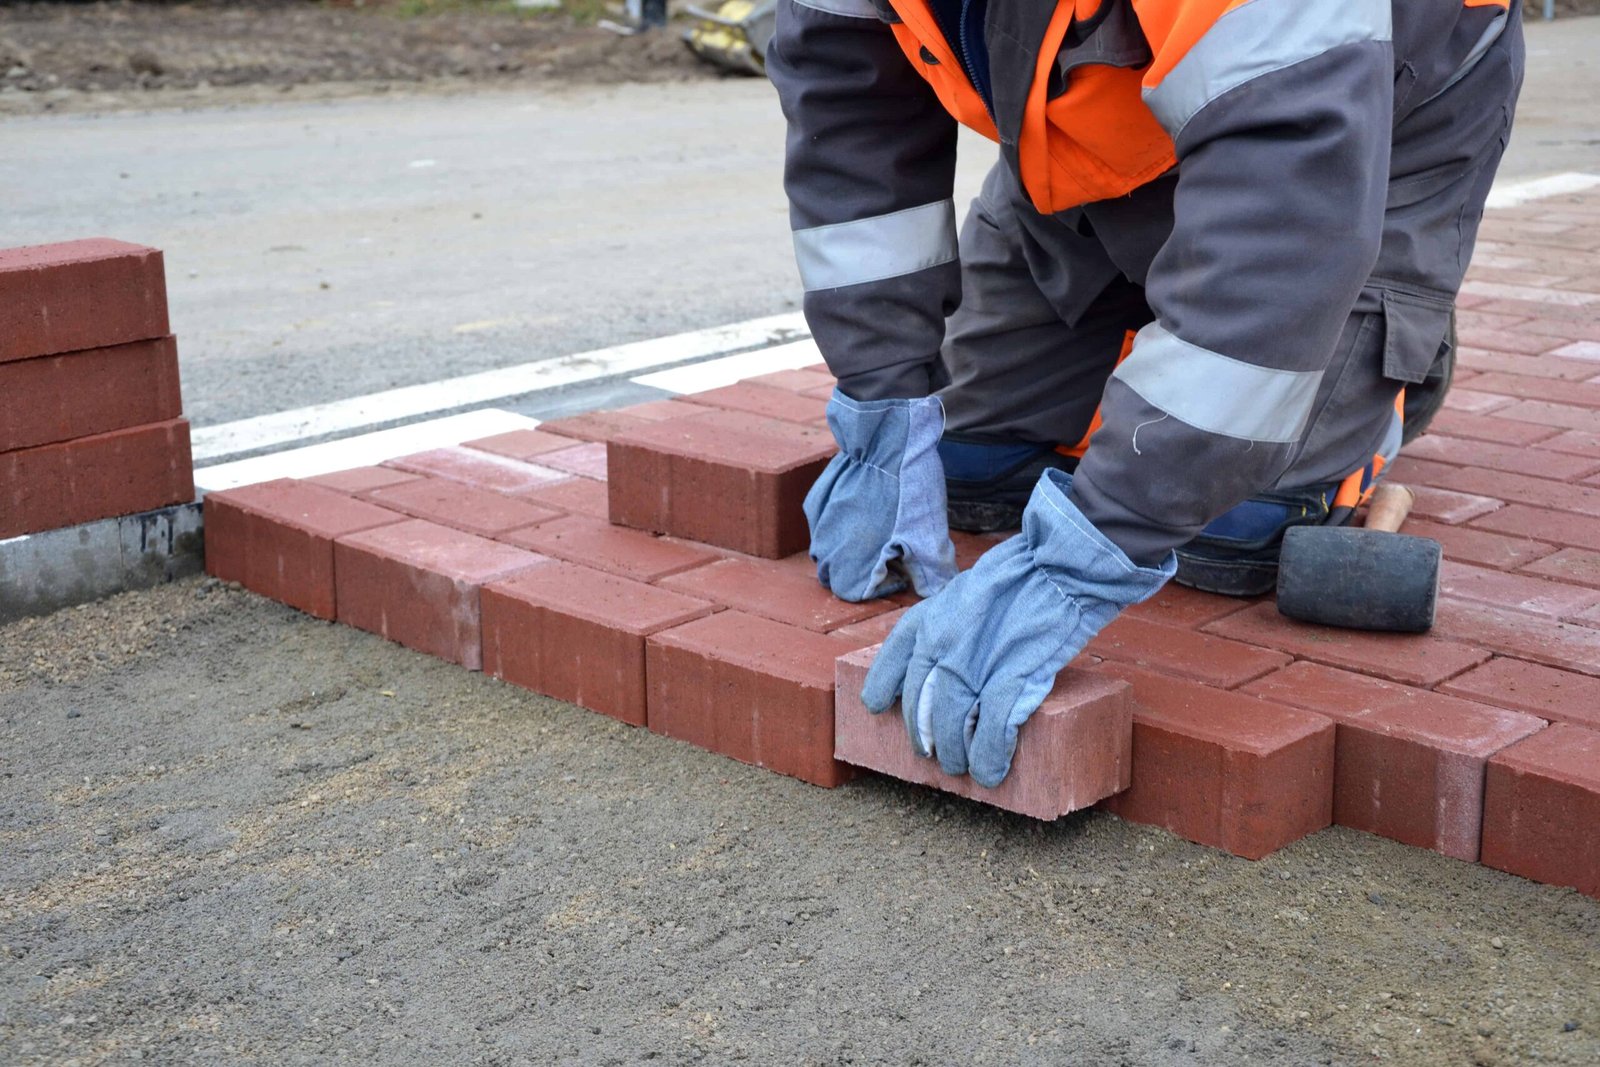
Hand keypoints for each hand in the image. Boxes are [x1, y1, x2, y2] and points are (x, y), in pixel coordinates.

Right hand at [804, 389, 956, 601]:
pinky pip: (824, 525)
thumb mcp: (930, 534)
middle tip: (892, 549)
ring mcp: (818, 524)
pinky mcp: (816, 501)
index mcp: (850, 565)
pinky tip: (864, 506)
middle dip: (862, 570)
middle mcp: (826, 550)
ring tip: (880, 528)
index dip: (882, 583)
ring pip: (828, 552)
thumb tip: (934, 592)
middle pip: (838, 576)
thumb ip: (932, 572)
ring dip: (850, 549)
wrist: (886, 436)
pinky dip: (841, 525)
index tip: (903, 564)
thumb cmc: (908, 489)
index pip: (856, 593)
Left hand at [860, 469, 1174, 786]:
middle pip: (920, 707)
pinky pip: (990, 731)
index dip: (883, 690)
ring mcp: (973, 664)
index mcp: (927, 618)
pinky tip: (990, 770)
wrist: (1060, 565)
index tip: (879, 707)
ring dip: (956, 755)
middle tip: (934, 754)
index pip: (890, 664)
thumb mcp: (966, 590)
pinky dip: (988, 756)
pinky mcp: (1010, 680)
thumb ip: (951, 624)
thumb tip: (949, 660)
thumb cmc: (1021, 575)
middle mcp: (940, 644)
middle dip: (925, 737)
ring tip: (964, 767)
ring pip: (950, 726)